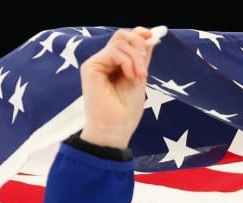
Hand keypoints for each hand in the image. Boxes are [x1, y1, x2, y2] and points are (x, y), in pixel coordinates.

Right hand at [79, 26, 159, 149]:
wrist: (115, 129)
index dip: (139, 34)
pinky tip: (129, 76)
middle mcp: (104, 61)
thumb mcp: (139, 78)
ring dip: (135, 57)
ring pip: (119, 42)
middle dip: (139, 46)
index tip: (152, 37)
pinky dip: (127, 61)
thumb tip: (148, 36)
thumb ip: (142, 58)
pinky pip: (113, 52)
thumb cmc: (126, 110)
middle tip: (144, 68)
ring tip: (140, 76)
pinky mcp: (90, 67)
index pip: (124, 39)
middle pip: (122, 36)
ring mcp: (96, 63)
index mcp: (115, 64)